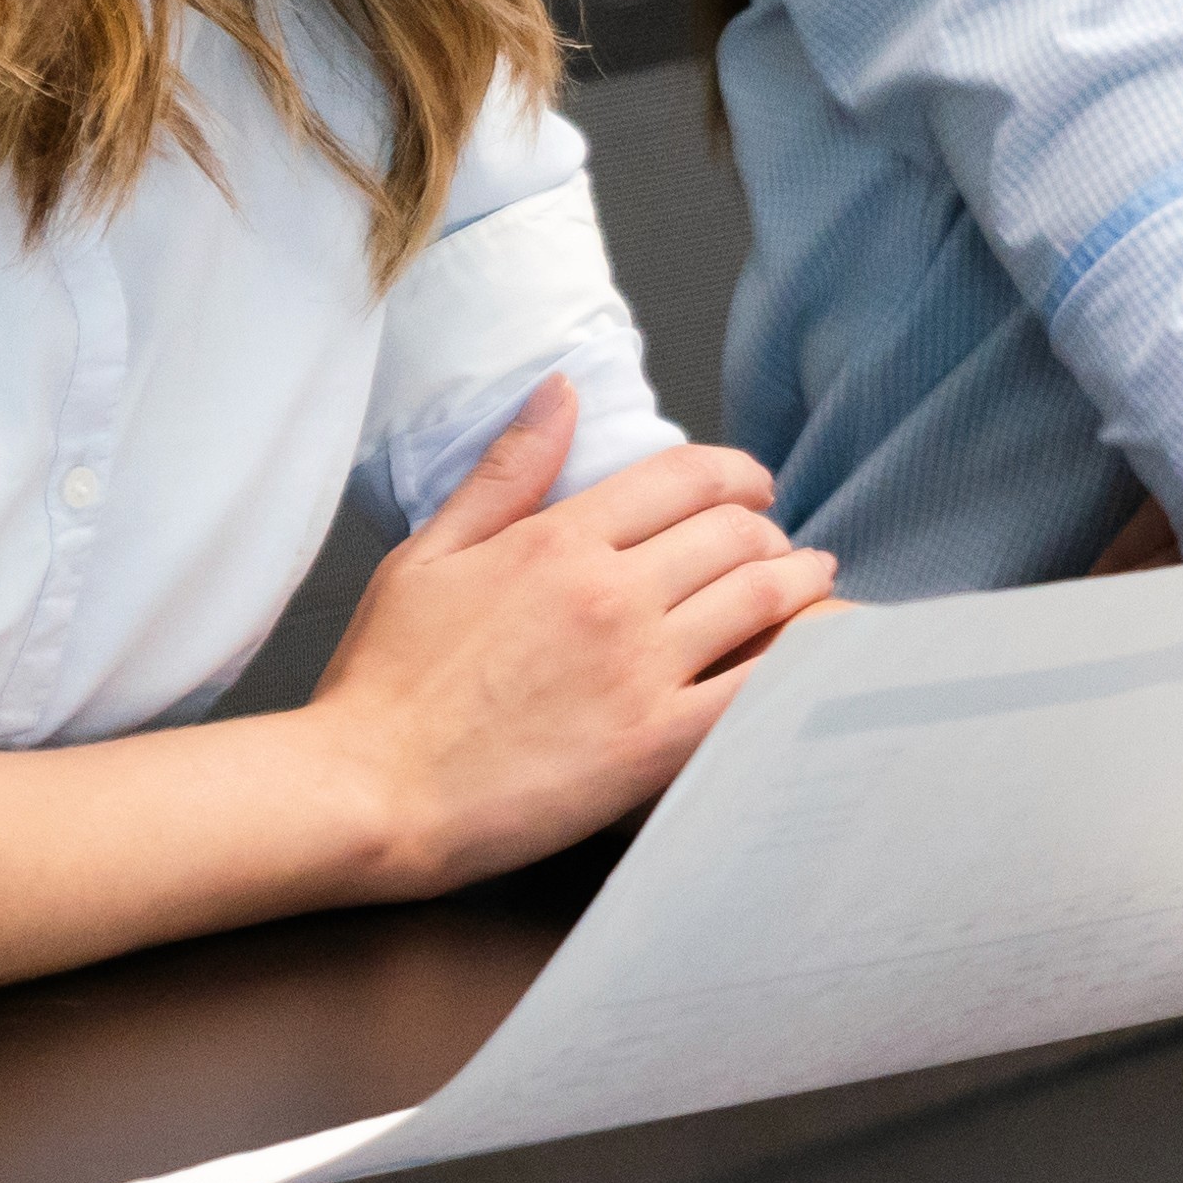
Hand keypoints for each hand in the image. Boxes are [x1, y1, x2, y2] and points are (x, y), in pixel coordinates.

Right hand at [314, 388, 832, 889]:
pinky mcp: (655, 747)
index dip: (735, 472)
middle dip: (769, 528)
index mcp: (558, 541)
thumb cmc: (387, 680)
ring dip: (799, 582)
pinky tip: (809, 656)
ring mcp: (640, 672)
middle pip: (734, 534)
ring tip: (811, 582)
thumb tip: (563, 390)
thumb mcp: (430, 553)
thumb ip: (507, 471)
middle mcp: (611, 595)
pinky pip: (755, 690)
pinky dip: (795, 664)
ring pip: (760, 601)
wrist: (370, 791)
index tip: (754, 486)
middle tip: (779, 542)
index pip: (683, 477)